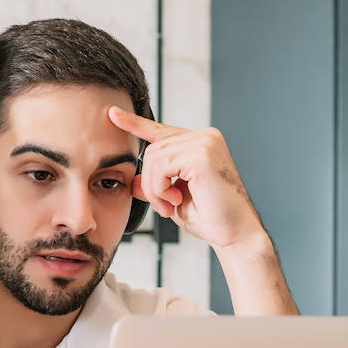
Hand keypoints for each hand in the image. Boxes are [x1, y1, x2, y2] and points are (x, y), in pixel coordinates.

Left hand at [107, 106, 266, 250]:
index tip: (112, 114)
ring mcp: (205, 142)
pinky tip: (176, 200)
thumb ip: (154, 185)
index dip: (135, 124)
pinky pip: (161, 167)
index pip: (161, 131)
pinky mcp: (202, 154)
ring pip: (153, 159)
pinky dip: (160, 188)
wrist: (235, 233)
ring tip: (170, 205)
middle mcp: (205, 137)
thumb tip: (131, 180)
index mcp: (199, 143)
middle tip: (164, 206)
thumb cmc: (211, 217)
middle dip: (150, 183)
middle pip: (152, 150)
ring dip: (154, 189)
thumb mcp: (173, 199)